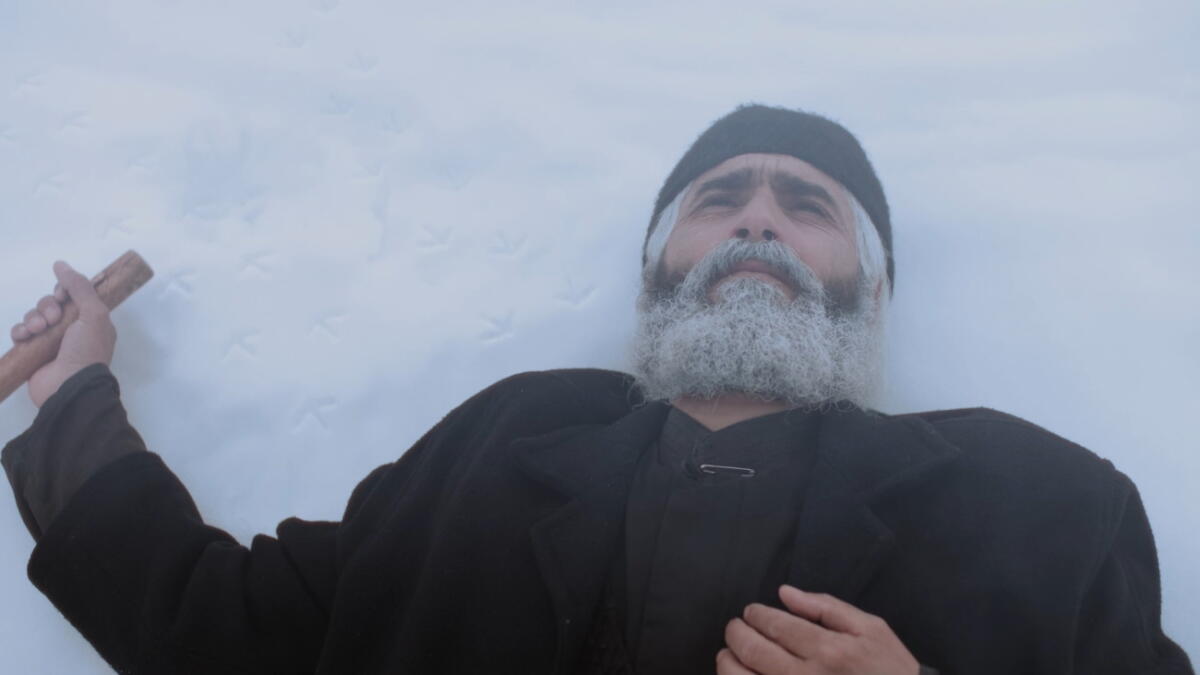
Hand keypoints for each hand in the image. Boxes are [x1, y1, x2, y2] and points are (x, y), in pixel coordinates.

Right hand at [11, 261, 116, 407]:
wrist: (69, 386)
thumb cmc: (86, 350)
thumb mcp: (93, 314)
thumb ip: (80, 287)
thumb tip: (61, 264)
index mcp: (91, 320)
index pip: (72, 296)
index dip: (64, 291)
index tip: (62, 295)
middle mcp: (71, 329)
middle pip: (50, 304)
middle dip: (47, 307)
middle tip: (52, 320)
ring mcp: (51, 341)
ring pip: (34, 316)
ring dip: (33, 318)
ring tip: (39, 330)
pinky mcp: (33, 352)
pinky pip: (21, 332)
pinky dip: (20, 331)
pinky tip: (25, 336)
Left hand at [718, 585, 918, 674]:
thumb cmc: (889, 669)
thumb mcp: (871, 629)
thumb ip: (826, 608)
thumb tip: (785, 593)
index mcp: (829, 650)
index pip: (775, 625)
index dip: (756, 615)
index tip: (751, 613)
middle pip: (752, 651)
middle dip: (736, 634)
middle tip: (735, 628)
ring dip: (728, 663)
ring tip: (730, 654)